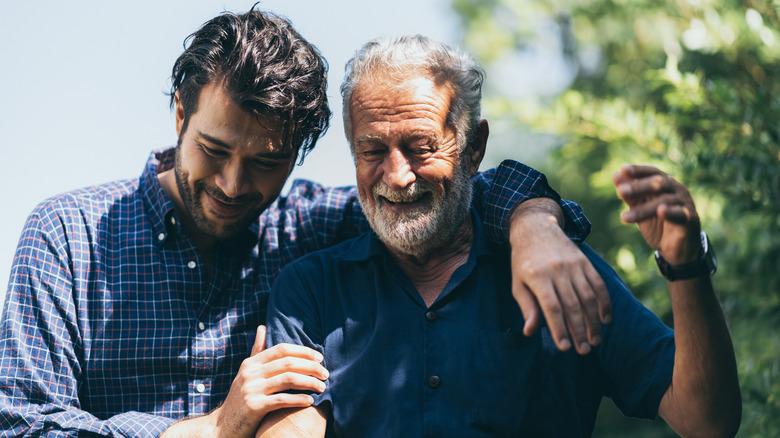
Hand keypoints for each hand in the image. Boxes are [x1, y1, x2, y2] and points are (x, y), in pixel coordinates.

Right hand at [162, 325, 327, 437]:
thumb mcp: (246, 373)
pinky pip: (282, 399)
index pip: (282, 349)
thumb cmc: (240, 399)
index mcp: (251, 363)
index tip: (319, 358)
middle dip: (311, 367)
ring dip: (309, 382)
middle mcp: (250, 373)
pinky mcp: (254, 406)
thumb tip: (262, 327)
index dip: (303, 351)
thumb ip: (256, 352)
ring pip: (288, 379)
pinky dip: (299, 399)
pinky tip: (310, 401)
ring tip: (322, 387)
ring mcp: (251, 389)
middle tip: (326, 374)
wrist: (222, 426)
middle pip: (288, 363)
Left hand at [509, 199, 610, 354]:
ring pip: (588, 297)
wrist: (536, 228)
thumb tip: (530, 331)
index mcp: (537, 276)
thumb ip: (527, 307)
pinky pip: (598, 284)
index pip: (552, 307)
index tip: (565, 348)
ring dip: (594, 321)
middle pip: (572, 305)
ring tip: (595, 341)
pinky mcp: (585, 262)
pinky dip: (604, 303)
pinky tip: (606, 320)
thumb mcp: (517, 283)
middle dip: (579, 331)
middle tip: (584, 350)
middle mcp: (557, 270)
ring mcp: (573, 265)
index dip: (559, 329)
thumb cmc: (524, 261)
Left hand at [613, 164, 700, 264]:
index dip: (638, 170)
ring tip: (624, 217)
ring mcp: (685, 203)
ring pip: (665, 201)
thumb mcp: (640, 209)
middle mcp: (677, 190)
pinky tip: (660, 211)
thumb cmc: (657, 224)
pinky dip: (670, 212)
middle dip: (638, 187)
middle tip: (620, 191)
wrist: (677, 249)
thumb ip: (630, 195)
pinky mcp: (691, 219)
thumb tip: (615, 176)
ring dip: (643, 209)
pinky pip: (681, 214)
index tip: (622, 169)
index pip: (652, 173)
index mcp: (665, 184)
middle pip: (659, 183)